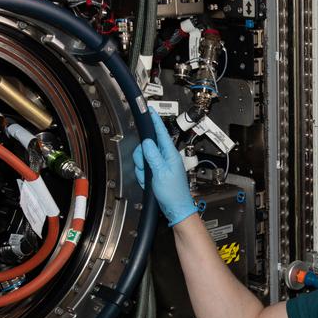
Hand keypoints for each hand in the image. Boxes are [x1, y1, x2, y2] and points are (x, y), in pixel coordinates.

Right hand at [131, 111, 196, 225]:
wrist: (175, 208)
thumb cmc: (173, 193)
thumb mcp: (161, 173)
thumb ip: (153, 156)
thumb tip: (147, 142)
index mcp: (170, 154)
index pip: (161, 133)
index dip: (154, 121)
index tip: (149, 109)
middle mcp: (166, 157)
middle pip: (146, 147)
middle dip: (142, 159)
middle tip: (146, 168)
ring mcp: (161, 165)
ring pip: (143, 159)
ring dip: (142, 170)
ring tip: (150, 179)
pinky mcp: (157, 172)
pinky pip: (144, 169)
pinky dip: (144, 177)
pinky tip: (150, 183)